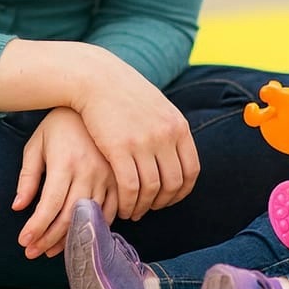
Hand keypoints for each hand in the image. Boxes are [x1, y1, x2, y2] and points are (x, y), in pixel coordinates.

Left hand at [12, 107, 117, 258]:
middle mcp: (88, 171)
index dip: (36, 228)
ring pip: (90, 218)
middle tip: (33, 252)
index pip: (49, 206)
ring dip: (70, 239)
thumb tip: (19, 207)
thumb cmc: (59, 124)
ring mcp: (107, 176)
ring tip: (52, 250)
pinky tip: (82, 234)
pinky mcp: (119, 177)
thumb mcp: (37, 144)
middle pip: (68, 217)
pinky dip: (97, 227)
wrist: (93, 100)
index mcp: (65, 163)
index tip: (24, 242)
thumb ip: (28, 176)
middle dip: (48, 240)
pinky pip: (112, 211)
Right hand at [71, 51, 199, 221]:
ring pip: (151, 189)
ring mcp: (144, 142)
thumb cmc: (124, 92)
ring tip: (133, 211)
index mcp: (178, 125)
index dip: (181, 191)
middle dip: (162, 202)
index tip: (168, 198)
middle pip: (173, 183)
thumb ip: (168, 129)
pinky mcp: (120, 148)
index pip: (191, 170)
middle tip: (149, 208)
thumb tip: (176, 154)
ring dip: (143, 206)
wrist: (97, 78)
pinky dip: (128, 202)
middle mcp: (165, 135)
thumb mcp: (157, 106)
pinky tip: (122, 206)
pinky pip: (130, 187)